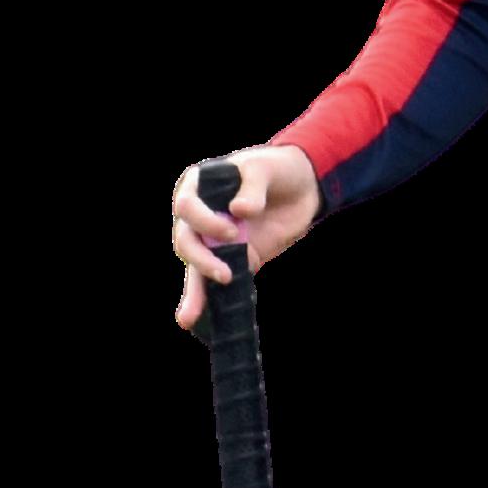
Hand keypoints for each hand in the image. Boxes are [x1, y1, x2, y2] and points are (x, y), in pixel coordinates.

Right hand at [170, 145, 323, 332]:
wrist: (302, 187)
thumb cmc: (275, 169)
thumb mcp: (264, 168)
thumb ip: (253, 187)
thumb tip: (241, 211)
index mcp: (198, 187)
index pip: (187, 207)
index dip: (206, 222)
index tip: (233, 231)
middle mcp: (199, 216)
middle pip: (186, 241)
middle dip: (201, 259)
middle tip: (225, 273)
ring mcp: (214, 240)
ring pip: (194, 267)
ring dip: (192, 292)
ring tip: (187, 318)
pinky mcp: (232, 259)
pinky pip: (216, 281)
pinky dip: (208, 299)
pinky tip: (195, 320)